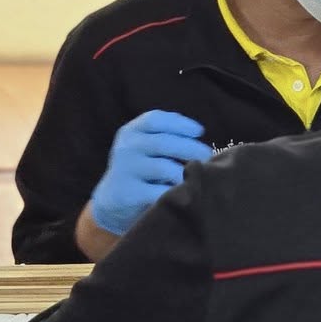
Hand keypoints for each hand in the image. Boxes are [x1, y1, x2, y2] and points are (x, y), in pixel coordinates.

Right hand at [90, 110, 212, 236]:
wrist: (113, 201)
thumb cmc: (142, 169)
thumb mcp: (146, 147)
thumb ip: (167, 137)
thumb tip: (199, 136)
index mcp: (131, 131)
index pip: (155, 120)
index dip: (180, 124)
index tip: (200, 131)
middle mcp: (126, 147)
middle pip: (164, 142)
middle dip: (190, 148)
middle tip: (207, 155)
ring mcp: (125, 170)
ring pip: (165, 168)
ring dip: (184, 174)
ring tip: (194, 178)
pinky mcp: (128, 193)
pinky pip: (160, 192)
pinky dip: (176, 193)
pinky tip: (183, 194)